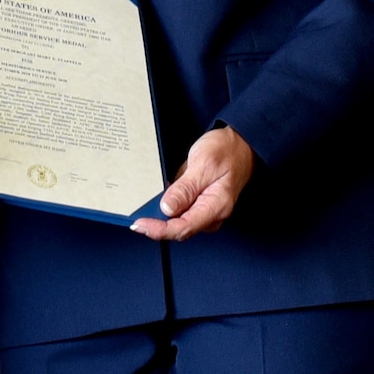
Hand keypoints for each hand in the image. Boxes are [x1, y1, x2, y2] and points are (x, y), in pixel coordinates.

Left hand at [130, 126, 255, 240]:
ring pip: (177, 222)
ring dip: (158, 217)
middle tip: (133, 216)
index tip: (139, 224)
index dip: (159, 230)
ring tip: (140, 208)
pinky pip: (179, 212)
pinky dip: (165, 209)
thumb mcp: (203, 164)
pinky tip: (153, 202)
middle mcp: (211, 214)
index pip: (183, 228)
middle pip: (178, 229)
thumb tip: (167, 209)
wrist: (240, 144)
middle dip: (155, 224)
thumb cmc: (227, 151)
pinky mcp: (199, 205)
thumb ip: (185, 188)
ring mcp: (205, 211)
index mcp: (215, 207)